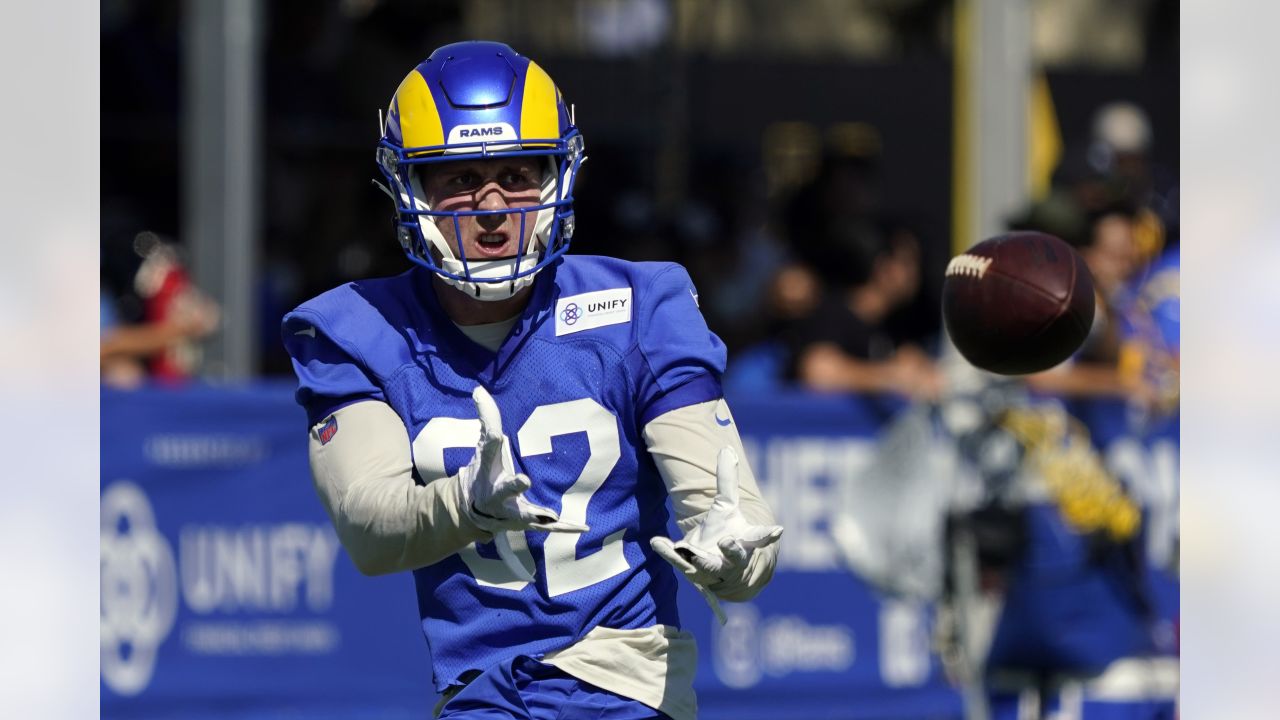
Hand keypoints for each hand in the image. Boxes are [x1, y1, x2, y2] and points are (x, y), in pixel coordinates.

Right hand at [460, 387, 586, 579]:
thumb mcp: (484, 447)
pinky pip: (548, 526)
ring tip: (554, 514)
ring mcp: (512, 513)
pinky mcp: (529, 523)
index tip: (498, 432)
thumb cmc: (484, 473)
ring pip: (525, 515)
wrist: (474, 510)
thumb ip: (486, 418)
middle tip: (523, 480)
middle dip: (513, 486)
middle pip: (504, 490)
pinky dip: (565, 527)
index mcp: (486, 472)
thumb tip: (479, 388)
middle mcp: (497, 496)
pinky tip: (585, 527)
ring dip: (538, 515)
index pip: (489, 450)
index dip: (492, 439)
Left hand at [650, 448, 782, 622]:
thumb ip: (727, 482)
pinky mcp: (692, 573)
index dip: (768, 535)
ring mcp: (713, 570)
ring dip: (701, 561)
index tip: (777, 530)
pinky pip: (679, 563)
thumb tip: (727, 449)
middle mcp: (732, 559)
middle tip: (728, 542)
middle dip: (733, 550)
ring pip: (708, 568)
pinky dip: (668, 552)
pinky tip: (658, 541)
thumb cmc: (726, 533)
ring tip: (691, 552)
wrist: (717, 571)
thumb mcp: (726, 507)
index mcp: (744, 541)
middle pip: (736, 556)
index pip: (758, 538)